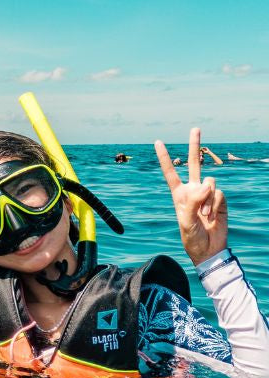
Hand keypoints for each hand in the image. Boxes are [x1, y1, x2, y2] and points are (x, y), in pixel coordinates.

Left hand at [154, 128, 227, 265]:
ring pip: (209, 181)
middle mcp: (193, 190)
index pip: (171, 173)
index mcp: (179, 194)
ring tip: (204, 214)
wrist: (209, 249)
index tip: (157, 142)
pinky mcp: (219, 199)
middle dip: (195, 145)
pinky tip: (212, 216)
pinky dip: (214, 205)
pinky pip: (218, 193)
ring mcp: (207, 193)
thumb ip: (192, 202)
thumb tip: (204, 186)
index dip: (164, 158)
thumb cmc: (192, 237)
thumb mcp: (185, 222)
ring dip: (206, 199)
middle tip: (195, 128)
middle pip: (194, 163)